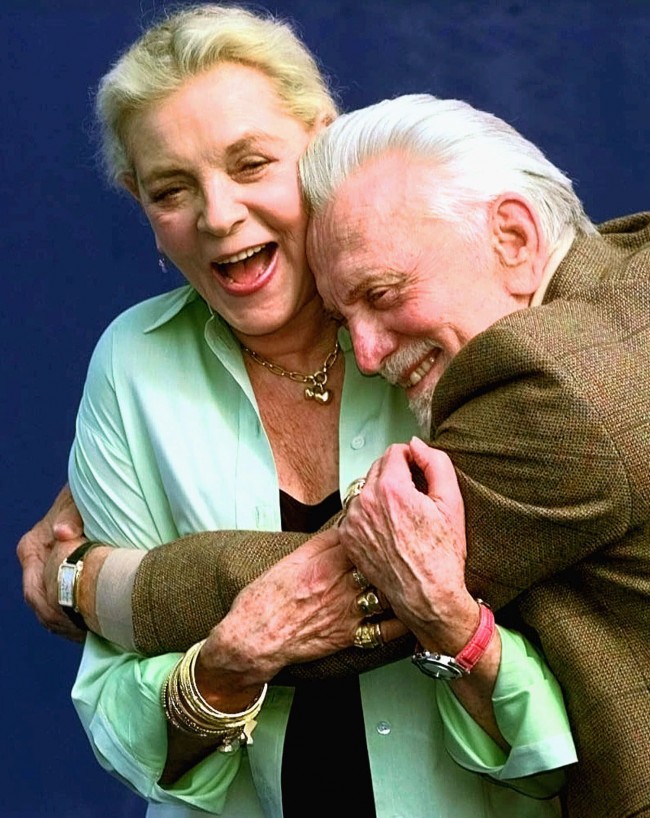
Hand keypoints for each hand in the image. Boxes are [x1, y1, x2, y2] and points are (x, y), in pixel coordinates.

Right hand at [16, 485, 86, 640]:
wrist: (91, 498)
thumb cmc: (84, 499)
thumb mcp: (78, 503)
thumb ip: (71, 516)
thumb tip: (62, 532)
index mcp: (32, 548)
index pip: (34, 590)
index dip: (54, 608)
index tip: (76, 621)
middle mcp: (35, 564)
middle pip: (42, 606)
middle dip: (64, 622)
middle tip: (88, 633)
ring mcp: (47, 574)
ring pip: (52, 611)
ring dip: (70, 624)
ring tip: (94, 633)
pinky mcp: (62, 579)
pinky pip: (63, 606)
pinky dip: (76, 618)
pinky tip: (94, 626)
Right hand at [195, 526, 407, 706]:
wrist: (255, 636)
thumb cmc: (269, 596)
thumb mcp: (295, 558)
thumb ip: (325, 541)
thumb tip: (348, 523)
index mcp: (327, 561)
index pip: (366, 536)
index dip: (385, 525)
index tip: (399, 517)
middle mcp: (341, 585)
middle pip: (384, 562)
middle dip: (404, 551)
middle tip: (421, 543)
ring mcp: (349, 611)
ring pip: (390, 593)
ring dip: (409, 583)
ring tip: (424, 574)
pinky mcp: (350, 636)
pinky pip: (387, 630)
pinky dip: (404, 619)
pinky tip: (416, 609)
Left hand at [338, 438, 476, 653]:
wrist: (427, 596)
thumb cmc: (442, 555)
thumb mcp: (451, 502)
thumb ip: (435, 463)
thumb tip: (417, 445)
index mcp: (390, 488)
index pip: (395, 451)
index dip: (412, 459)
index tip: (421, 474)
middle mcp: (366, 501)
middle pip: (378, 467)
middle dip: (397, 475)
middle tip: (416, 498)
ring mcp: (353, 521)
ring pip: (366, 489)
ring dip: (381, 493)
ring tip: (403, 516)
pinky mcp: (347, 537)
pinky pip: (356, 511)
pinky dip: (370, 514)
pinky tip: (388, 529)